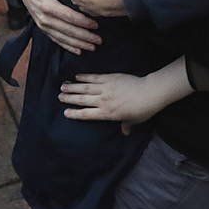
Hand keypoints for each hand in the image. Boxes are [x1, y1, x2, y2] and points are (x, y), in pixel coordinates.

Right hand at [21, 0, 100, 53]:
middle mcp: (44, 19)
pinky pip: (57, 41)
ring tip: (93, 47)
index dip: (82, 22)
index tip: (95, 25)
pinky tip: (79, 51)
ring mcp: (43, 26)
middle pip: (67, 30)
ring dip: (78, 44)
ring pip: (63, 38)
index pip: (68, 16)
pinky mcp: (44, 30)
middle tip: (99, 40)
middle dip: (84, 36)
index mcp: (47, 5)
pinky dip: (68, 47)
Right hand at [59, 61, 194, 134]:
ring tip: (63, 86)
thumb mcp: (134, 120)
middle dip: (69, 98)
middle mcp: (103, 101)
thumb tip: (125, 132)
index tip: (65, 112)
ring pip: (85, 88)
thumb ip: (126, 125)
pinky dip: (85, 77)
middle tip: (59, 97)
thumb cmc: (142, 109)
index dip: (75, 113)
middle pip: (82, 100)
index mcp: (107, 114)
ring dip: (73, 87)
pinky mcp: (110, 78)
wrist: (149, 93)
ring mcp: (105, 88)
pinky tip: (77, 76)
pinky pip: (94, 77)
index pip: (87, 114)